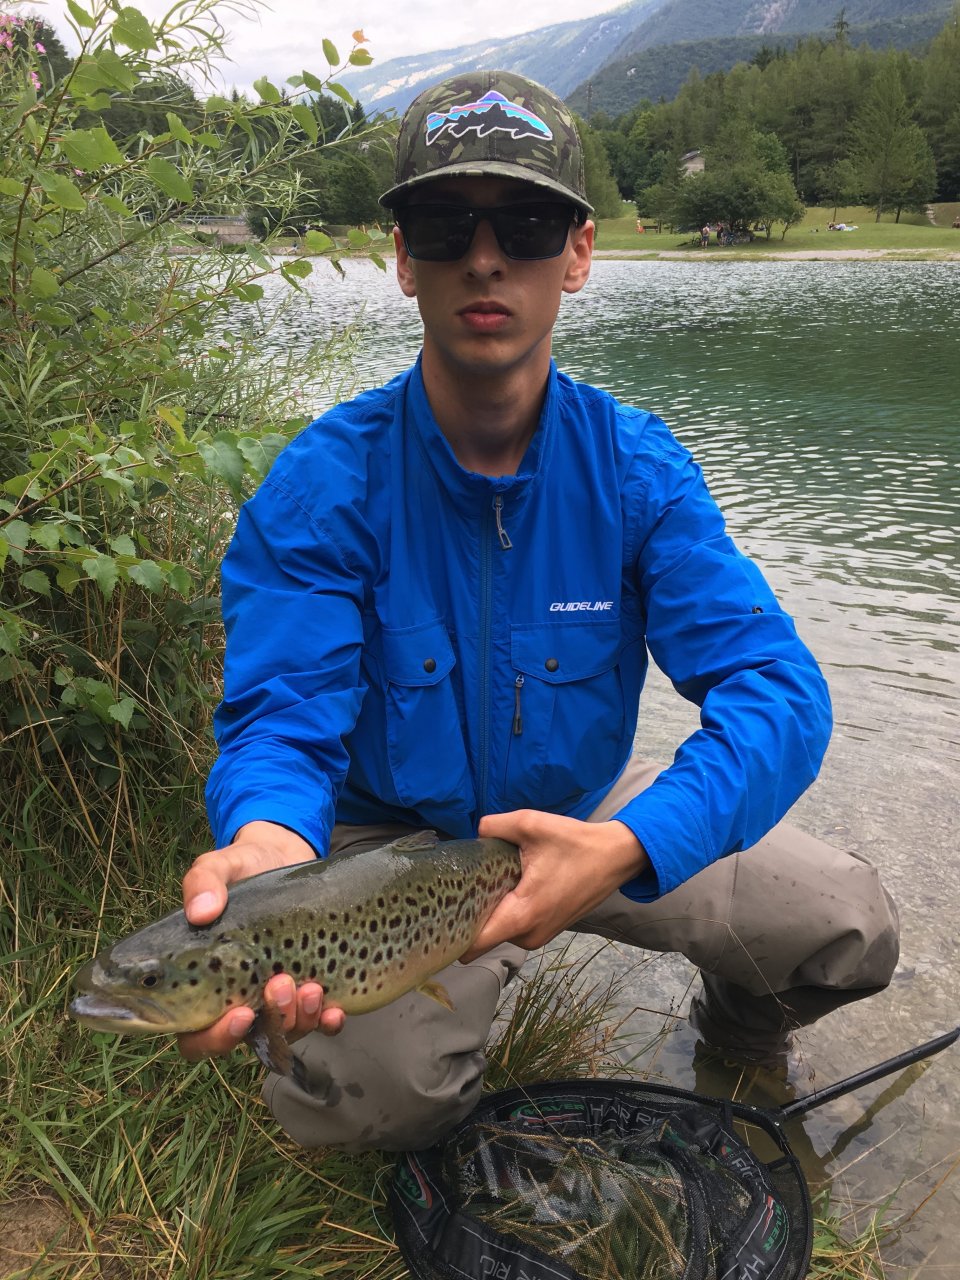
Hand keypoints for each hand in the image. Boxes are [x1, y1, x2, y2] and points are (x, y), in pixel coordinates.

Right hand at [177, 821, 344, 1061]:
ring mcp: (274, 997)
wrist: (285, 855)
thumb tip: (200, 911)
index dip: (214, 1037)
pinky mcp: (307, 987)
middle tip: (281, 984)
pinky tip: (335, 1009)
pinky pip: (317, 1022)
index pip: (195, 1035)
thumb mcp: (220, 865)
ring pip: (284, 1033)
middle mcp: (237, 998)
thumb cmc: (242, 866)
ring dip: (298, 1019)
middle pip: (245, 1042)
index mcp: (202, 983)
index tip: (238, 1013)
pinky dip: (327, 1022)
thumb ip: (203, 882)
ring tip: (310, 986)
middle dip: (268, 1023)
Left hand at [459, 810, 647, 960]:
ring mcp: (539, 935)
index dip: (452, 933)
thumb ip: (494, 827)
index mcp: (522, 914)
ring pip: (499, 931)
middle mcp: (529, 934)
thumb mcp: (531, 824)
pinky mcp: (547, 930)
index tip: (436, 915)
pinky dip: (506, 911)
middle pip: (482, 937)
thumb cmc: (574, 843)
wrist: (616, 856)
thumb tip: (475, 832)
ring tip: (484, 882)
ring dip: (489, 911)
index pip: (475, 943)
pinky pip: (514, 926)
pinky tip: (504, 886)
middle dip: (468, 917)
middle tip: (457, 887)